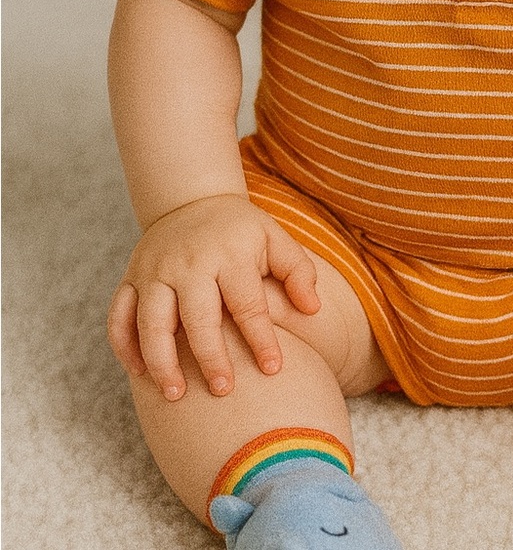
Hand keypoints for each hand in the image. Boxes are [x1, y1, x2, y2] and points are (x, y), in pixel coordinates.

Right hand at [107, 195, 320, 400]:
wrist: (192, 200)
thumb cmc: (241, 231)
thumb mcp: (275, 239)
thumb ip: (298, 271)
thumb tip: (313, 309)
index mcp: (229, 255)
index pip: (247, 304)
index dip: (261, 339)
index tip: (273, 369)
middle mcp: (188, 263)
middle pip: (197, 318)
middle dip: (210, 357)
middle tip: (223, 391)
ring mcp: (154, 270)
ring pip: (150, 322)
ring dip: (161, 361)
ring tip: (175, 394)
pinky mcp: (130, 278)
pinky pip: (119, 316)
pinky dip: (124, 346)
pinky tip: (140, 374)